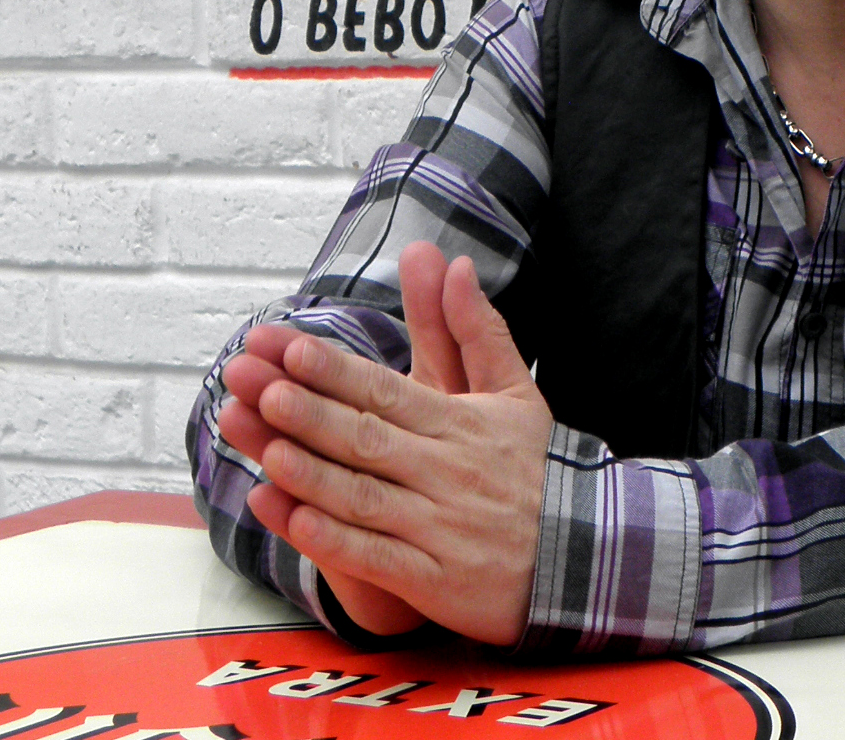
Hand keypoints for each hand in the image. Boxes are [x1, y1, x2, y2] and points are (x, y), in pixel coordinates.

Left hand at [226, 244, 551, 646]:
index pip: (388, 392)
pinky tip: (294, 521)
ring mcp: (439, 528)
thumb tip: (453, 263)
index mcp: (460, 425)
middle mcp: (446, 472)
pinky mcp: (435, 580)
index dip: (338, 373)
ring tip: (268, 450)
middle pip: (368, 439)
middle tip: (261, 388)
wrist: (582, 556)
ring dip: (313, 475)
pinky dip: (334, 542)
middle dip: (312, 414)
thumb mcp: (515, 392)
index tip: (292, 350)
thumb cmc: (534, 469)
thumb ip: (476, 329)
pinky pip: (377, 561)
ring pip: (365, 498)